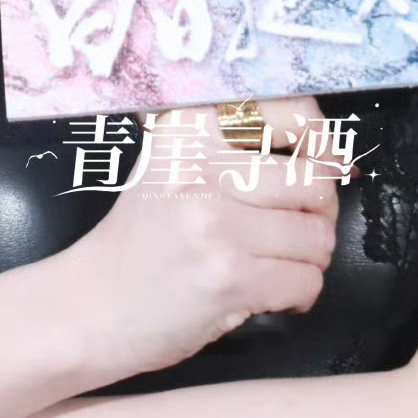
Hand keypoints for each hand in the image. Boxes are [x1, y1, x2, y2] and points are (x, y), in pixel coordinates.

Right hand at [68, 94, 354, 378]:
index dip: (322, 138)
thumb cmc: (141, 238)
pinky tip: (272, 293)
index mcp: (190, 128)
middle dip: (321, 211)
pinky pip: (306, 282)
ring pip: (317, 236)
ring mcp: (215, 223)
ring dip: (311, 257)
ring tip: (280, 262)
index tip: (323, 159)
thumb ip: (232, 144)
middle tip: (302, 225)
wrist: (90, 307)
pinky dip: (301, 294)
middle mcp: (202, 166)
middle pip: (315, 180)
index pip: (291, 110)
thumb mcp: (172, 163)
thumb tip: (326, 148)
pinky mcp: (227, 278)